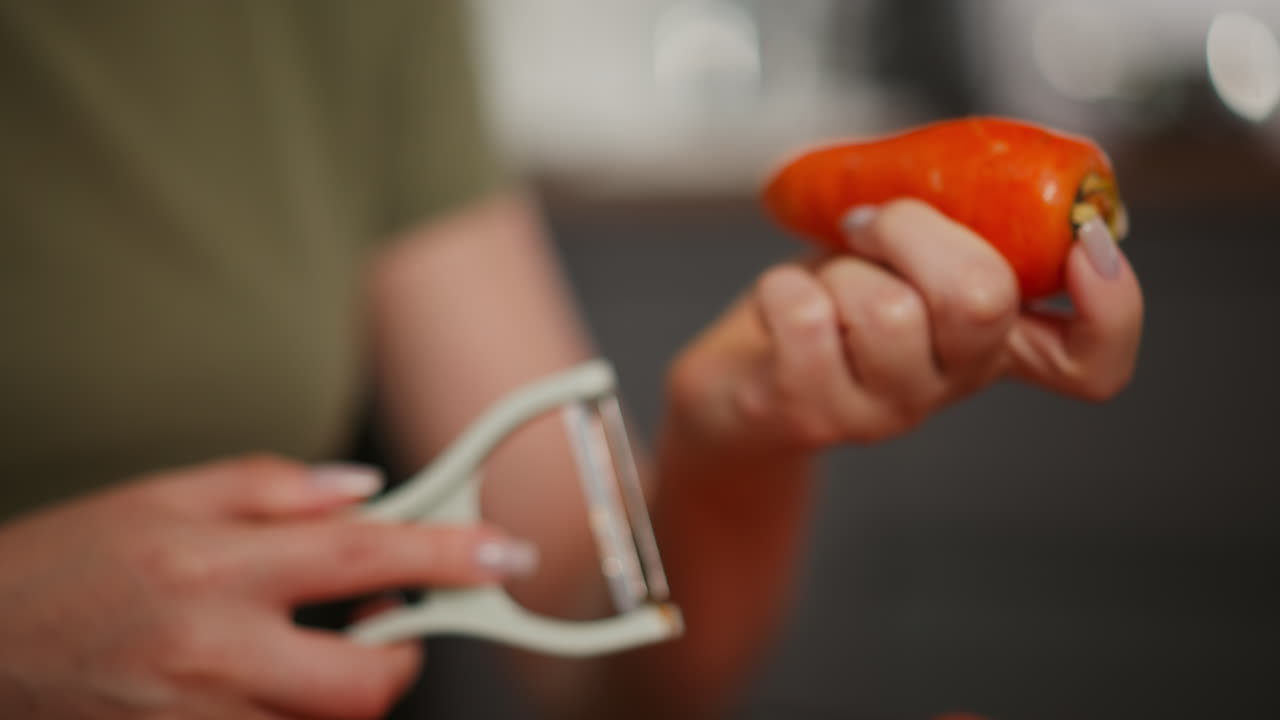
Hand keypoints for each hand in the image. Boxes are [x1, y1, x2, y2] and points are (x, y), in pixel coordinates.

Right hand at [0, 455, 537, 718]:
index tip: (506, 555)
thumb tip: (364, 492)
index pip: (363, 554)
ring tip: (293, 655)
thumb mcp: (158, 497)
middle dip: (399, 661)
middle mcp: (213, 653)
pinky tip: (257, 687)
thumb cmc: (58, 570)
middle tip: (386, 628)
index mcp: (215, 566)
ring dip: (338, 698)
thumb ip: (272, 488)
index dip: (449, 553)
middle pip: (367, 683)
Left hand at [668, 198, 1142, 456]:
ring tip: (824, 283)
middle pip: (980, 301)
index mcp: (988, 344)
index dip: (1113, 308)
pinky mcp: (810, 414)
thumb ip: (948, 232)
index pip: (1094, 362)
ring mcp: (882, 409)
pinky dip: (782, 287)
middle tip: (872, 229)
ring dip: (840, 268)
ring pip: (885, 307)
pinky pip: (805, 316)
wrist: (734, 390)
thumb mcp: (897, 263)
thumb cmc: (820, 311)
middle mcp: (949, 384)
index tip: (1087, 245)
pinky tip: (782, 309)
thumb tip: (987, 174)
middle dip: (916, 231)